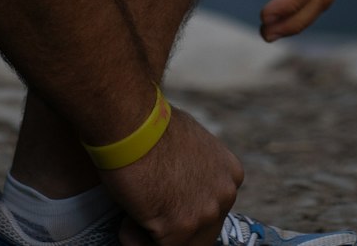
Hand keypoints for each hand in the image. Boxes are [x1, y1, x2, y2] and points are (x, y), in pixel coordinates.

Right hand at [109, 106, 243, 245]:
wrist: (132, 123)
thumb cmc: (150, 125)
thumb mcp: (190, 141)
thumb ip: (196, 167)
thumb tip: (181, 181)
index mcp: (230, 173)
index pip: (210, 209)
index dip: (184, 211)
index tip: (165, 208)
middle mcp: (225, 195)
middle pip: (201, 232)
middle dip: (171, 228)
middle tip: (146, 217)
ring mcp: (205, 213)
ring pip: (180, 243)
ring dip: (152, 234)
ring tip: (132, 216)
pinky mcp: (181, 230)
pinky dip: (136, 239)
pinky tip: (127, 220)